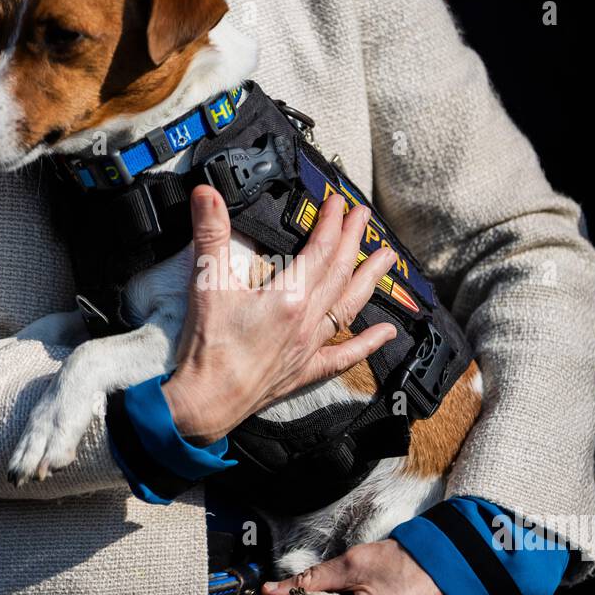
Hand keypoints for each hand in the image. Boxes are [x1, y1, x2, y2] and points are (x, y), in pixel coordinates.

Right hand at [161, 185, 397, 445]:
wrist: (206, 401)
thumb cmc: (207, 345)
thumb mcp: (205, 282)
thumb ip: (209, 233)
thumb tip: (206, 193)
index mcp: (288, 296)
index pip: (320, 250)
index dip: (332, 223)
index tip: (339, 203)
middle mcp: (306, 320)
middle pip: (339, 272)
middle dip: (354, 241)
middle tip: (367, 217)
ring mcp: (309, 347)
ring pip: (348, 308)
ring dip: (369, 281)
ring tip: (388, 260)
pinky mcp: (304, 370)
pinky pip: (343, 357)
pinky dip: (367, 344)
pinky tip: (387, 333)